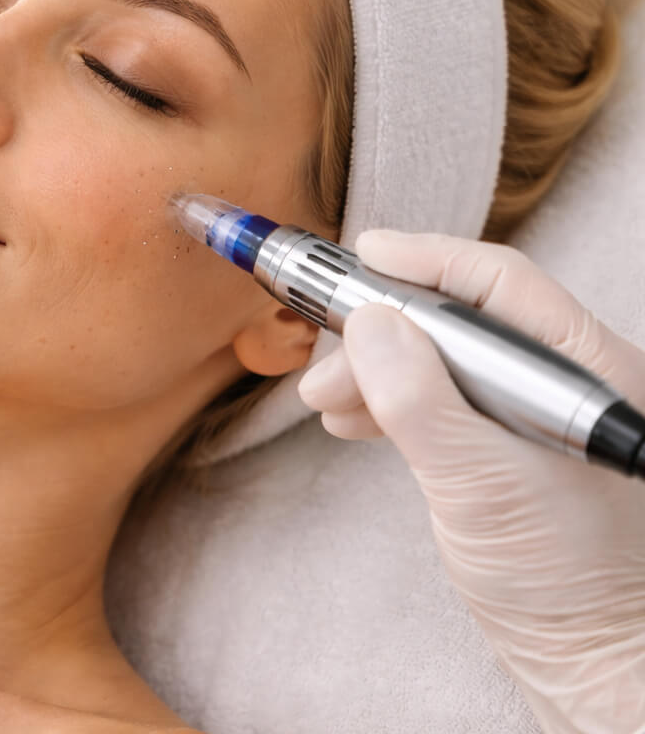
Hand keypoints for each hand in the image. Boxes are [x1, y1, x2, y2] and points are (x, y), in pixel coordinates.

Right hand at [296, 230, 644, 733]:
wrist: (587, 657)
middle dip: (382, 328)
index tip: (361, 253)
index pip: (497, 282)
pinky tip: (352, 418)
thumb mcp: (480, 484)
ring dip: (375, 369)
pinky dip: (389, 401)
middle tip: (323, 351)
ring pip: (439, 357)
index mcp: (583, 368)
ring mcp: (531, 413)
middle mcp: (561, 378)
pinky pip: (437, 397)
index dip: (423, 261)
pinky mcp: (502, 446)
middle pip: (459, 317)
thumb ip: (421, 400)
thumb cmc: (561, 578)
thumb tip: (369, 322)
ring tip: (326, 399)